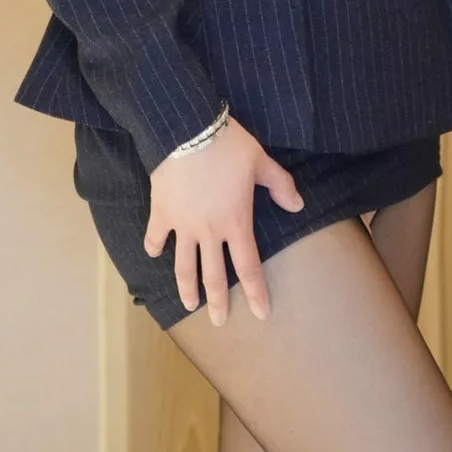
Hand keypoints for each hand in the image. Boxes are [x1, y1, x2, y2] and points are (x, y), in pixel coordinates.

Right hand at [144, 116, 304, 326]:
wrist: (188, 130)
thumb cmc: (229, 145)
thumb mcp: (261, 162)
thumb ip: (280, 186)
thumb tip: (297, 206)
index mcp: (237, 222)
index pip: (250, 267)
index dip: (256, 292)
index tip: (261, 314)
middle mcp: (210, 232)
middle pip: (214, 276)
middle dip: (218, 302)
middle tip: (218, 322)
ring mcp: (183, 225)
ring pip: (184, 266)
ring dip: (186, 288)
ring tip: (189, 304)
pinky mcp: (161, 213)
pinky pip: (155, 237)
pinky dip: (154, 247)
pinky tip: (154, 255)